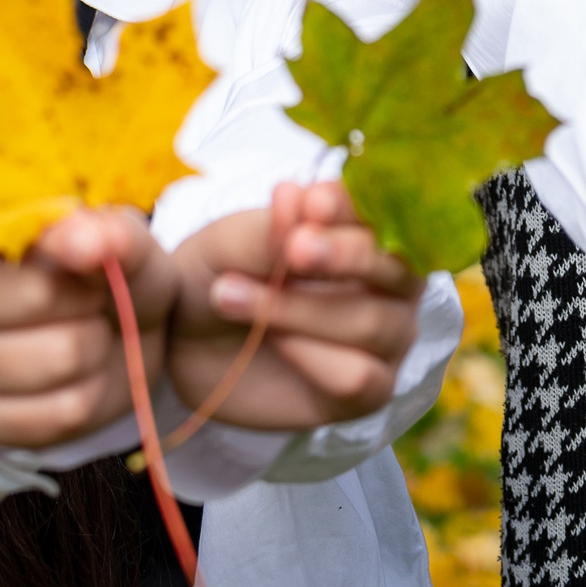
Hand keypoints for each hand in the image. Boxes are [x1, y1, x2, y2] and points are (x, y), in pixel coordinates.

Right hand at [0, 207, 173, 448]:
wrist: (123, 340)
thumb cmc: (111, 277)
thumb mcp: (127, 244)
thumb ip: (112, 234)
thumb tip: (83, 243)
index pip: (27, 242)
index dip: (83, 259)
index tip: (94, 260)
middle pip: (42, 299)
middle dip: (91, 302)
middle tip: (92, 302)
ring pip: (60, 359)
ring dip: (96, 351)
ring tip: (87, 337)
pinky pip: (61, 412)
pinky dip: (90, 396)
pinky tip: (78, 378)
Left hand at [167, 182, 424, 428]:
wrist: (188, 340)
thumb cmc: (223, 273)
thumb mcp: (230, 245)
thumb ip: (270, 231)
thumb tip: (299, 198)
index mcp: (368, 229)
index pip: (382, 211)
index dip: (352, 207)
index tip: (312, 201)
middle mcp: (392, 281)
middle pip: (397, 267)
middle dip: (346, 256)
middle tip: (295, 248)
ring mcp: (388, 336)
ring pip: (373, 323)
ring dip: (301, 311)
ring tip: (231, 295)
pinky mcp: (370, 389)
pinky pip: (360, 377)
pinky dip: (311, 357)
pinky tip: (273, 342)